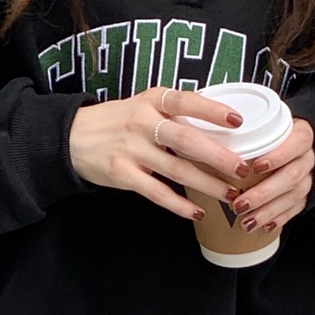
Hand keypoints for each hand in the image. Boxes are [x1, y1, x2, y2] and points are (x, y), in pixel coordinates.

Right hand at [68, 87, 249, 220]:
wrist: (72, 138)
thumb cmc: (116, 121)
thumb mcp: (142, 104)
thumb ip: (174, 113)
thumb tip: (219, 127)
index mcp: (151, 101)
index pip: (185, 101)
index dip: (212, 110)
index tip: (237, 121)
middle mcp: (142, 123)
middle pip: (186, 140)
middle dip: (218, 156)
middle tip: (242, 169)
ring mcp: (131, 150)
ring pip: (176, 169)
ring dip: (206, 184)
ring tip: (229, 194)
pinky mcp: (122, 174)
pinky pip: (157, 192)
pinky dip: (179, 205)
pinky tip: (198, 213)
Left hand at [230, 118, 314, 234]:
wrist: (298, 146)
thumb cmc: (272, 134)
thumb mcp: (262, 125)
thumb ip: (244, 131)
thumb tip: (208, 138)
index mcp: (301, 135)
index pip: (297, 142)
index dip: (278, 155)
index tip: (255, 167)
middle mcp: (307, 156)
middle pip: (291, 175)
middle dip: (263, 193)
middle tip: (239, 204)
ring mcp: (309, 176)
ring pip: (294, 195)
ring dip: (268, 211)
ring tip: (246, 221)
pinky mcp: (307, 193)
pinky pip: (297, 208)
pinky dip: (279, 218)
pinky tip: (264, 227)